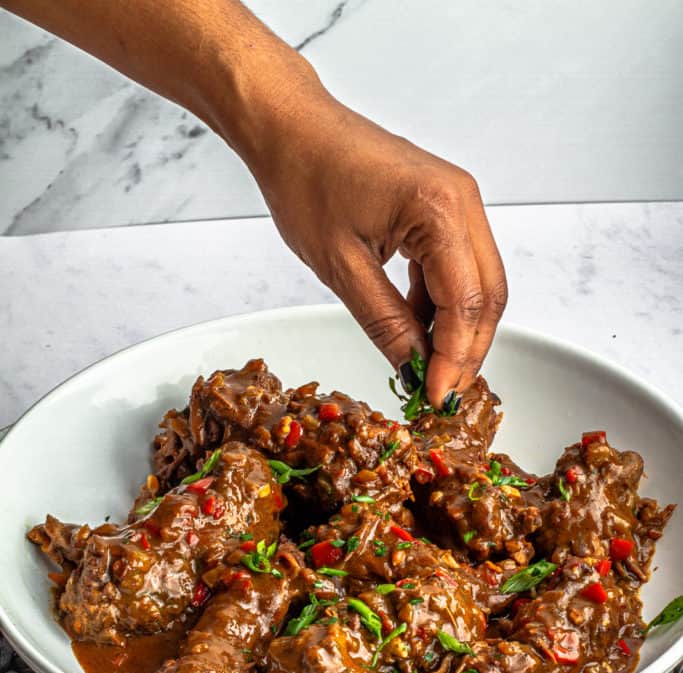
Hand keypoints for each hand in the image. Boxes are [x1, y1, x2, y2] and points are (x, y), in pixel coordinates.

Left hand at [246, 86, 507, 407]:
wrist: (291, 129)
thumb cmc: (305, 179)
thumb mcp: (341, 268)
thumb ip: (385, 323)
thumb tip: (414, 368)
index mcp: (440, 210)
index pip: (466, 304)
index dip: (454, 359)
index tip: (434, 397)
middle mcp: (462, 200)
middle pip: (488, 296)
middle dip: (467, 351)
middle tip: (438, 393)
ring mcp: (458, 201)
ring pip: (478, 284)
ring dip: (457, 330)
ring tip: (425, 369)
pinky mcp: (443, 207)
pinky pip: (457, 267)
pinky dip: (441, 305)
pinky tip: (416, 331)